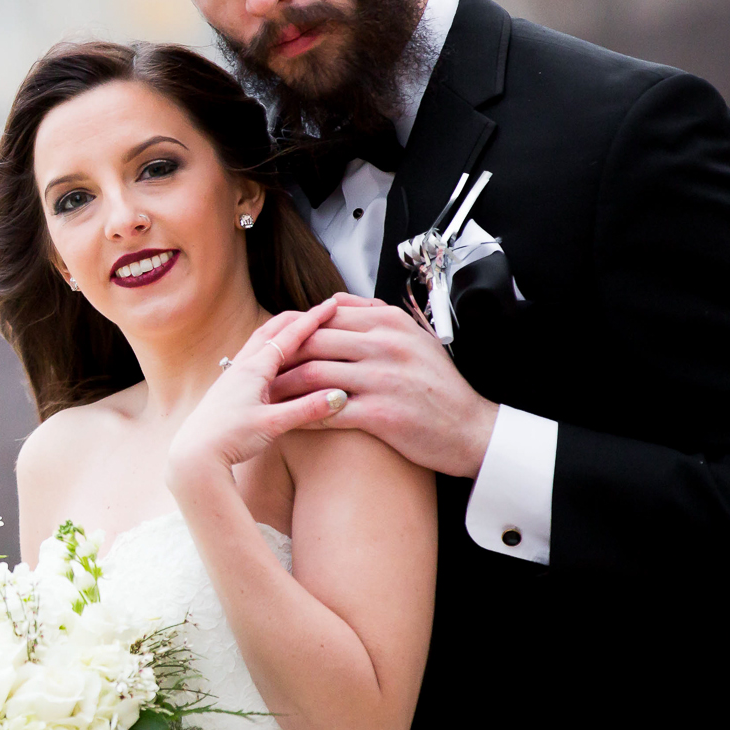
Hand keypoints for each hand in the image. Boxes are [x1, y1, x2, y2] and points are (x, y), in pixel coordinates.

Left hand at [166, 300, 351, 490]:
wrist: (194, 455)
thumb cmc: (231, 438)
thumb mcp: (273, 424)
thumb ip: (307, 409)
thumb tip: (341, 396)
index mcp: (253, 369)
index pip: (288, 336)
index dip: (311, 320)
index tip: (330, 305)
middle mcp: (240, 367)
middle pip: (270, 332)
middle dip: (294, 319)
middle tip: (316, 311)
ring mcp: (231, 377)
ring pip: (258, 344)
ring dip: (278, 333)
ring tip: (296, 329)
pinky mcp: (227, 389)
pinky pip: (251, 359)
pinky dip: (267, 350)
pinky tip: (271, 360)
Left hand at [268, 293, 497, 477]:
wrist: (471, 429)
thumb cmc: (437, 385)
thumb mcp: (413, 337)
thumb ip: (372, 314)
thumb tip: (331, 300)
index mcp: (389, 322)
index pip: (324, 317)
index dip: (292, 331)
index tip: (273, 345)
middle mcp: (385, 345)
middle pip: (313, 342)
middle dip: (280, 357)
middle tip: (258, 370)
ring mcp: (383, 378)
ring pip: (313, 374)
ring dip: (284, 386)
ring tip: (265, 396)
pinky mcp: (381, 413)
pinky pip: (326, 410)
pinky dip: (301, 415)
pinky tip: (288, 420)